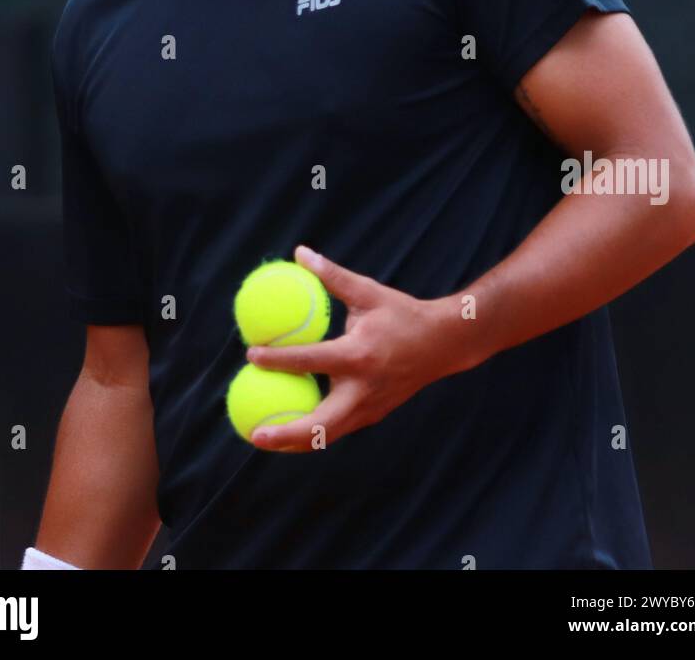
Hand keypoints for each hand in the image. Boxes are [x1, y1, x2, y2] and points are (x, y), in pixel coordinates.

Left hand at [244, 245, 452, 452]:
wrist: (444, 344)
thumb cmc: (401, 314)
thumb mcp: (368, 292)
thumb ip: (332, 275)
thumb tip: (300, 253)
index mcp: (359, 356)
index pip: (310, 361)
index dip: (277, 360)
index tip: (250, 356)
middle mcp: (363, 389)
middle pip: (319, 426)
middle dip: (285, 434)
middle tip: (253, 432)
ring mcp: (370, 408)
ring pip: (328, 435)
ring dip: (295, 441)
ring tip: (264, 438)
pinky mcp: (373, 415)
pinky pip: (338, 428)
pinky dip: (314, 431)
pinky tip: (291, 426)